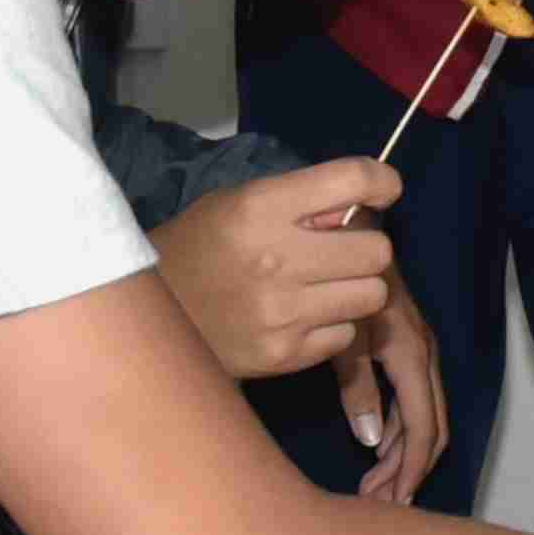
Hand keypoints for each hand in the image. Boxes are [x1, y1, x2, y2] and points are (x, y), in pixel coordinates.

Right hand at [160, 161, 399, 382]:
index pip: (351, 180)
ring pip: (372, 295)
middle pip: (377, 249)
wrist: (151, 318)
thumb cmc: (201, 247)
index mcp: (260, 207)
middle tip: (342, 251)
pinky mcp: (285, 354)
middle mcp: (275, 258)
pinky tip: (303, 318)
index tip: (382, 191)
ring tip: (323, 286)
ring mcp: (282, 312)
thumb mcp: (238, 203)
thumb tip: (362, 205)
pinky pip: (347, 335)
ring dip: (356, 288)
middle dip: (367, 247)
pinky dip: (334, 326)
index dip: (381, 182)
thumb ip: (299, 200)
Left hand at [345, 284, 445, 504]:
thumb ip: (357, 389)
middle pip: (432, 427)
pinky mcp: (407, 347)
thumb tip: (372, 441)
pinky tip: (381, 448)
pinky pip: (415, 398)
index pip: (424, 427)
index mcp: (411, 356)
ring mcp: (418, 351)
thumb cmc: (341, 286)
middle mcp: (424, 356)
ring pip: (425, 415)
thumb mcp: (344, 340)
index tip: (395, 502)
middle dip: (410, 469)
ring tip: (376, 486)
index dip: (412, 468)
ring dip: (405, 453)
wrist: (349, 236)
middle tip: (381, 503)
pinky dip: (402, 429)